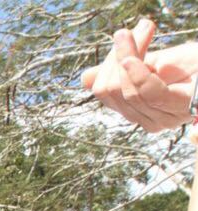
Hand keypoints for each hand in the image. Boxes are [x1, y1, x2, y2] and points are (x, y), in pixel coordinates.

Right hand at [81, 20, 197, 133]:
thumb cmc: (197, 66)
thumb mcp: (154, 64)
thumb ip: (122, 71)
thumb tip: (84, 79)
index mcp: (139, 112)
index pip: (105, 92)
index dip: (108, 63)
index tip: (124, 36)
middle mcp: (148, 121)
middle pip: (110, 91)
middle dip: (117, 56)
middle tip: (136, 30)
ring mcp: (162, 118)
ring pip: (124, 89)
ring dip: (129, 53)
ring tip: (142, 29)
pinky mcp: (176, 108)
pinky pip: (145, 91)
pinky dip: (135, 71)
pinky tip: (131, 57)